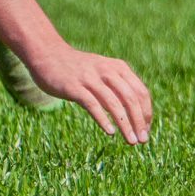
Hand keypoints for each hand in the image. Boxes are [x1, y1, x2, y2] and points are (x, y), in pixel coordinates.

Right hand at [25, 44, 152, 144]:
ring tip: (131, 140)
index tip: (145, 130)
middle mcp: (107, 71)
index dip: (145, 112)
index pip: (140, 92)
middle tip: (142, 140)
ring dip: (125, 124)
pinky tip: (111, 132)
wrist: (49, 55)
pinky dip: (103, 119)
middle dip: (139, 121)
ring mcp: (90, 78)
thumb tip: (134, 113)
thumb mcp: (103, 72)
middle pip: (130, 98)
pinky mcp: (74, 87)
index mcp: (118, 67)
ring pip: (114, 104)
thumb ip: (117, 86)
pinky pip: (93, 104)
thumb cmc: (79, 69)